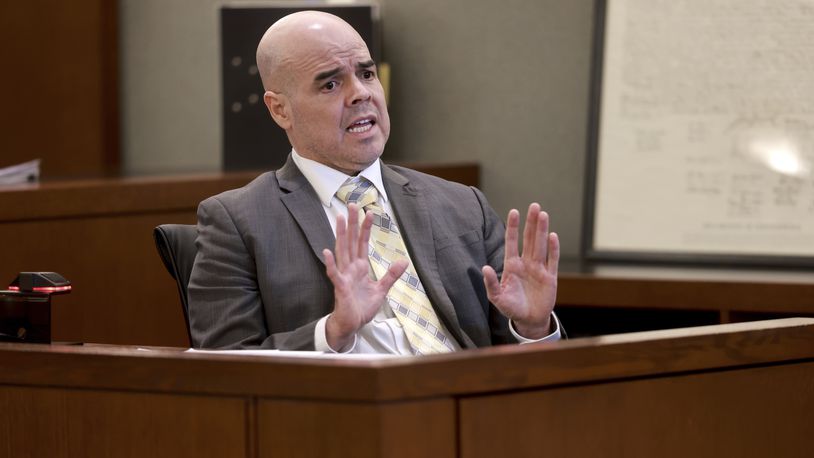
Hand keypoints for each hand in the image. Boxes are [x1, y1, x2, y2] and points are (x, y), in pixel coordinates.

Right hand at [323, 203, 407, 349]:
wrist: (352, 325)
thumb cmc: (361, 307)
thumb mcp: (381, 290)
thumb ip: (391, 275)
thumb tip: (403, 261)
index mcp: (360, 267)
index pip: (362, 243)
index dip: (365, 228)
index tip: (369, 213)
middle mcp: (350, 268)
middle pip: (350, 241)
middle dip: (351, 224)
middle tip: (351, 205)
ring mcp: (344, 276)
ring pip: (342, 251)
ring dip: (340, 235)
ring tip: (338, 218)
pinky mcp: (340, 287)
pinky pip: (334, 274)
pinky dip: (330, 263)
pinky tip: (326, 252)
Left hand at [482, 203, 559, 339]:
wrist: (529, 320)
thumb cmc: (511, 308)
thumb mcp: (497, 298)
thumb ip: (491, 283)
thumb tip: (484, 268)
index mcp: (512, 266)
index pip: (512, 242)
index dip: (513, 227)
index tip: (514, 211)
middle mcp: (526, 263)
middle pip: (529, 238)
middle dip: (531, 222)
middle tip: (534, 206)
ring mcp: (539, 269)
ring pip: (541, 245)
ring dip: (542, 230)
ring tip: (543, 214)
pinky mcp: (550, 277)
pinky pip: (552, 260)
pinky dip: (553, 248)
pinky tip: (553, 236)